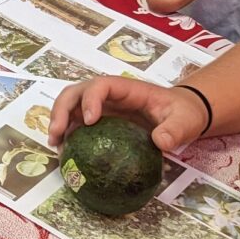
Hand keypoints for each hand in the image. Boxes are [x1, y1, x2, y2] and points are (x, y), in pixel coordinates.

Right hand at [48, 77, 207, 151]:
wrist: (181, 115)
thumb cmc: (182, 113)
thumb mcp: (184, 121)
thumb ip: (174, 129)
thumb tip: (161, 142)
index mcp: (126, 89)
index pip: (100, 86)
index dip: (90, 100)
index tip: (90, 122)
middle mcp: (107, 95)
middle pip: (75, 93)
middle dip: (61, 110)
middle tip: (57, 133)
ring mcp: (100, 107)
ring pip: (70, 106)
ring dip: (58, 122)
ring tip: (55, 144)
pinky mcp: (99, 122)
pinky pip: (76, 124)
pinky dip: (66, 135)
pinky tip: (64, 152)